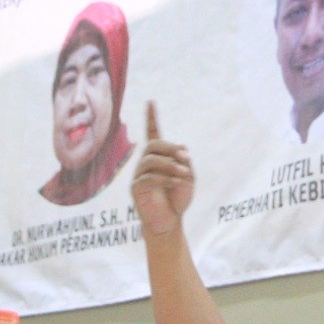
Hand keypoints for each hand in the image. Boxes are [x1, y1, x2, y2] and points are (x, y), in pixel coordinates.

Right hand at [131, 102, 194, 236]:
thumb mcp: (187, 177)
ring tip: (184, 173)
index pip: (153, 134)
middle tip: (186, 158)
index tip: (151, 101)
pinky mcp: (136, 188)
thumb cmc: (177, 199)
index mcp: (158, 157)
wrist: (170, 221)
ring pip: (151, 160)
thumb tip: (181, 146)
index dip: (152, 118)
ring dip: (170, 165)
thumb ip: (184, 161)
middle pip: (153, 145)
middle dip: (170, 148)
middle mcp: (145, 163)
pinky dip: (165, 177)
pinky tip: (176, 182)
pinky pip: (148, 177)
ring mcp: (139, 175)